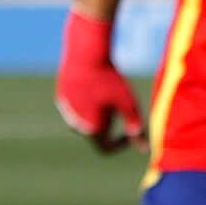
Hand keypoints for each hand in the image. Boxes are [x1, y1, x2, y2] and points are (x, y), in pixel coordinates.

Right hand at [54, 10, 144, 152]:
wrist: (85, 55)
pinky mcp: (61, 99)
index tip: (132, 131)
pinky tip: (97, 85)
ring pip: (87, 119)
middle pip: (97, 133)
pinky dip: (89, 102)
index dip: (122, 144)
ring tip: (109, 93)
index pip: (106, 149)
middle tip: (122, 104)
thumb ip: (135, 126)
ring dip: (99, 113)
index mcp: (91, 129)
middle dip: (111, 124)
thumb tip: (143, 149)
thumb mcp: (128, 102)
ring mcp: (66, 112)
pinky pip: (78, 107)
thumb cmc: (110, 79)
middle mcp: (75, 125)